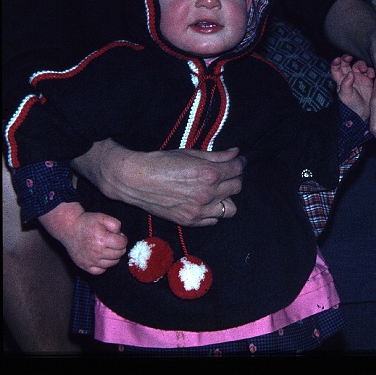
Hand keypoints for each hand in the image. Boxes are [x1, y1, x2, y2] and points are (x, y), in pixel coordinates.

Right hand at [39, 202, 126, 274]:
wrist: (69, 228)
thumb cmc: (86, 222)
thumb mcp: (102, 218)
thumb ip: (116, 225)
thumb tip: (121, 236)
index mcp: (102, 240)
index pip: (122, 244)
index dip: (123, 239)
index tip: (118, 236)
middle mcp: (97, 252)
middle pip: (119, 254)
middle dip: (119, 247)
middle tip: (113, 242)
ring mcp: (90, 261)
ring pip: (112, 263)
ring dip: (113, 256)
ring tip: (108, 249)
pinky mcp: (84, 266)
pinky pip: (100, 271)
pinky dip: (103, 266)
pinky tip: (101, 257)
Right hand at [72, 139, 243, 226]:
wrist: (135, 180)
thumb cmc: (161, 162)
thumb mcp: (191, 153)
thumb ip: (217, 156)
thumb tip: (236, 153)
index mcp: (209, 174)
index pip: (237, 169)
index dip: (240, 163)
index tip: (237, 161)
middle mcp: (207, 194)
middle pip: (237, 187)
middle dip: (235, 178)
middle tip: (228, 173)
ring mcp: (199, 211)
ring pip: (230, 209)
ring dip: (227, 198)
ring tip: (219, 191)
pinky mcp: (189, 221)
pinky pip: (213, 220)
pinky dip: (213, 212)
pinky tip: (206, 202)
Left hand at [332, 54, 374, 119]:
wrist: (365, 112)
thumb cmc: (352, 105)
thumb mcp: (346, 96)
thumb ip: (346, 84)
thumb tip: (350, 73)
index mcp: (341, 80)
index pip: (335, 69)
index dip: (335, 63)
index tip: (338, 60)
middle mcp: (349, 77)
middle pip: (346, 63)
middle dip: (346, 58)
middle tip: (349, 58)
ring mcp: (359, 77)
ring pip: (358, 65)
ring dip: (361, 64)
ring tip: (364, 70)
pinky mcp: (368, 79)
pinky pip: (369, 70)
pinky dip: (370, 70)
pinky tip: (371, 75)